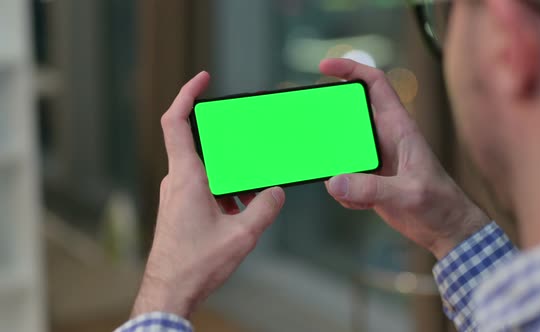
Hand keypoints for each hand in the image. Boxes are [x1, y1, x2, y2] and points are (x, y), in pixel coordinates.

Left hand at [131, 72, 285, 318]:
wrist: (169, 292)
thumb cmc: (195, 264)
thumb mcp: (241, 235)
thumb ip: (264, 208)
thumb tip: (275, 193)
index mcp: (187, 177)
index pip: (177, 122)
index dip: (187, 95)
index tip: (202, 79)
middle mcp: (177, 181)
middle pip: (203, 147)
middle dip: (230, 148)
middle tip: (253, 154)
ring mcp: (176, 195)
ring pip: (207, 171)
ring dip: (230, 177)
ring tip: (252, 196)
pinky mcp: (179, 209)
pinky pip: (204, 189)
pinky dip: (224, 192)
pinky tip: (240, 212)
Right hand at [320, 59, 489, 258]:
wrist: (446, 229)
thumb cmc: (439, 204)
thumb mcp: (407, 194)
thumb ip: (370, 189)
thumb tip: (335, 181)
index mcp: (398, 127)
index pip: (374, 84)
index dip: (350, 70)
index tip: (324, 66)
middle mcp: (383, 138)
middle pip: (347, 117)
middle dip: (329, 128)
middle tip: (316, 141)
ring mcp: (374, 158)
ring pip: (341, 150)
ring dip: (335, 168)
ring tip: (346, 188)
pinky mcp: (369, 178)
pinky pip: (343, 177)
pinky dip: (345, 192)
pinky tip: (363, 205)